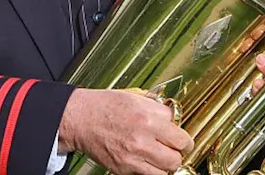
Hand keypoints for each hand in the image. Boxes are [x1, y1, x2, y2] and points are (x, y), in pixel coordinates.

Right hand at [58, 88, 193, 174]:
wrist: (80, 119)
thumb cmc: (104, 106)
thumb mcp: (134, 98)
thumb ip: (156, 108)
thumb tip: (173, 118)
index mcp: (147, 118)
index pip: (181, 136)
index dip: (184, 139)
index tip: (182, 139)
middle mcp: (142, 139)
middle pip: (176, 156)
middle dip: (178, 153)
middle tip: (174, 149)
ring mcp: (133, 156)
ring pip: (166, 170)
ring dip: (166, 164)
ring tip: (161, 156)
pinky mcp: (124, 168)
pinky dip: (151, 170)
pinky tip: (147, 160)